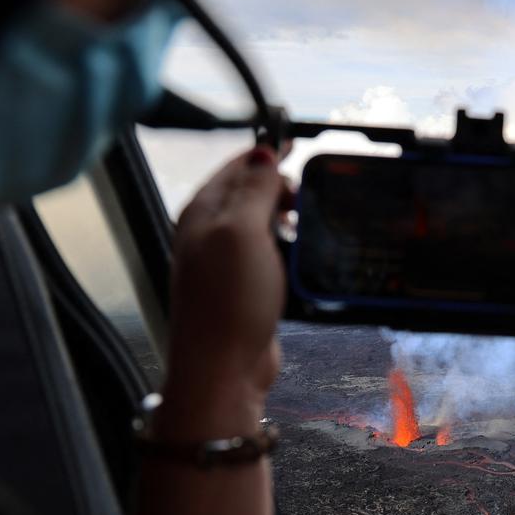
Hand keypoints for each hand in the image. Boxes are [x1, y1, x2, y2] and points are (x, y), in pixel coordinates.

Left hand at [161, 146, 286, 435]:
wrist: (222, 369)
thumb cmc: (229, 299)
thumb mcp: (242, 231)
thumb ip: (253, 189)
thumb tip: (262, 153)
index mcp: (203, 212)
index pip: (236, 167)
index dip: (267, 155)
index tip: (299, 145)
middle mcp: (209, 234)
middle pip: (249, 194)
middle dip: (280, 186)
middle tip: (310, 193)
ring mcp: (226, 263)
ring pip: (261, 225)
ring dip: (286, 218)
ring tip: (311, 220)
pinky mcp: (245, 289)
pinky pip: (269, 255)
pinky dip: (288, 247)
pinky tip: (305, 254)